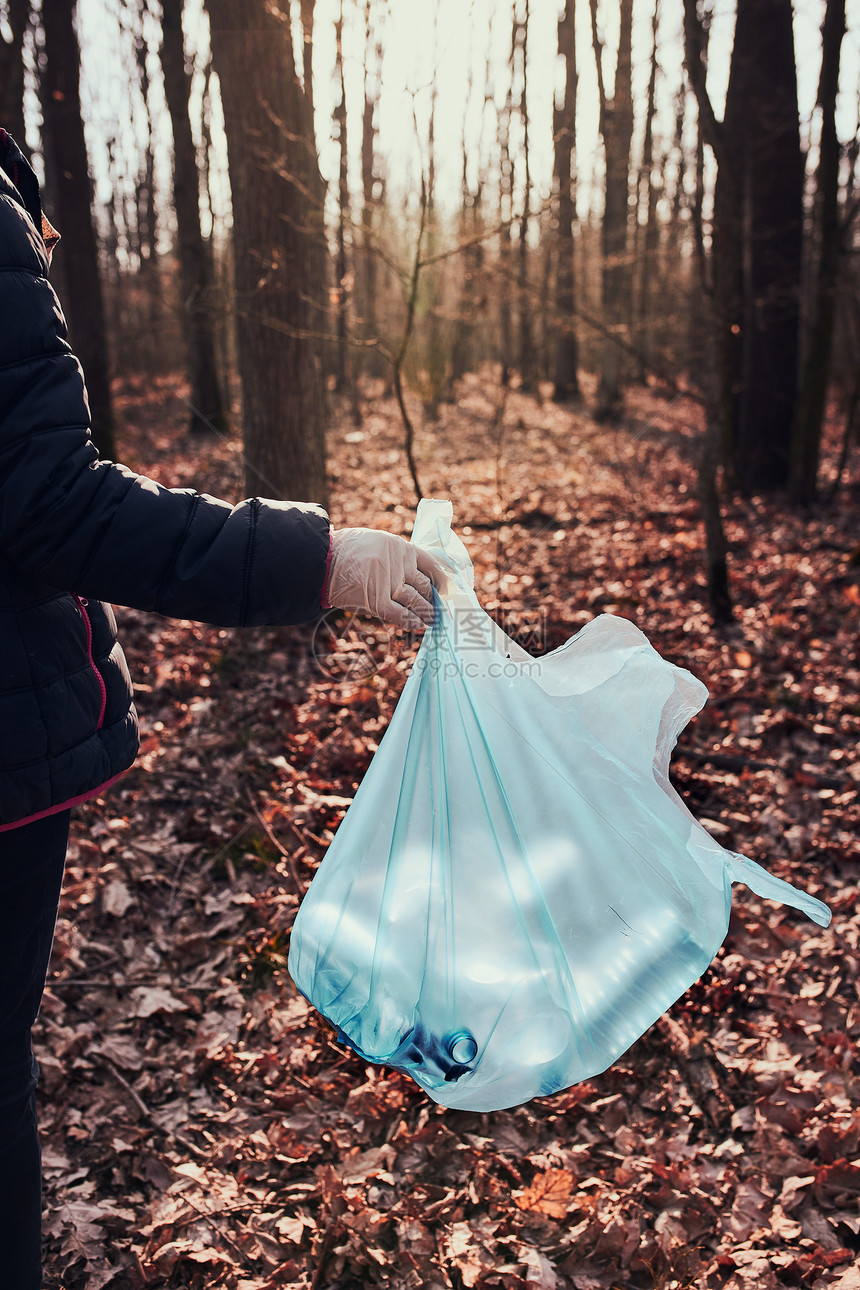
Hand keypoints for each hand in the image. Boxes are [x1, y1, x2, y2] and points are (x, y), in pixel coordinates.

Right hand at [325, 528, 450, 629]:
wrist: (321, 560)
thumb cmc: (345, 552)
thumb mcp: (375, 542)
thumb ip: (394, 556)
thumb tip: (412, 576)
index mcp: (400, 547)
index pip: (431, 564)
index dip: (441, 580)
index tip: (446, 590)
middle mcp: (399, 564)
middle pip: (425, 586)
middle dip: (433, 599)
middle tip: (439, 609)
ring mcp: (390, 583)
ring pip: (417, 601)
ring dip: (427, 613)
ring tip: (433, 619)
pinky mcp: (377, 601)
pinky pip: (401, 615)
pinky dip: (411, 622)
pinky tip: (417, 625)